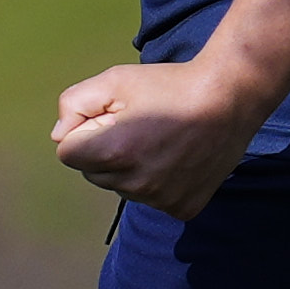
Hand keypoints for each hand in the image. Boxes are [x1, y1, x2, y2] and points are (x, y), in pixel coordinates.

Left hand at [52, 54, 267, 218]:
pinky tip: (177, 160)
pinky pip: (153, 200)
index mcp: (113, 152)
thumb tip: (60, 136)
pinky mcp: (182, 208)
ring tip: (161, 140)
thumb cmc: (169, 85)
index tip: (112, 117)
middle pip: (94, 173)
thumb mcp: (115, 80)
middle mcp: (135, 184)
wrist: (229, 99)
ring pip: (123, 187)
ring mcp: (161, 200)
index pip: (68, 153)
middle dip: (105, 151)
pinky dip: (159, 184)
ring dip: (131, 169)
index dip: (85, 130)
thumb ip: (74, 104)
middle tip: (139, 126)